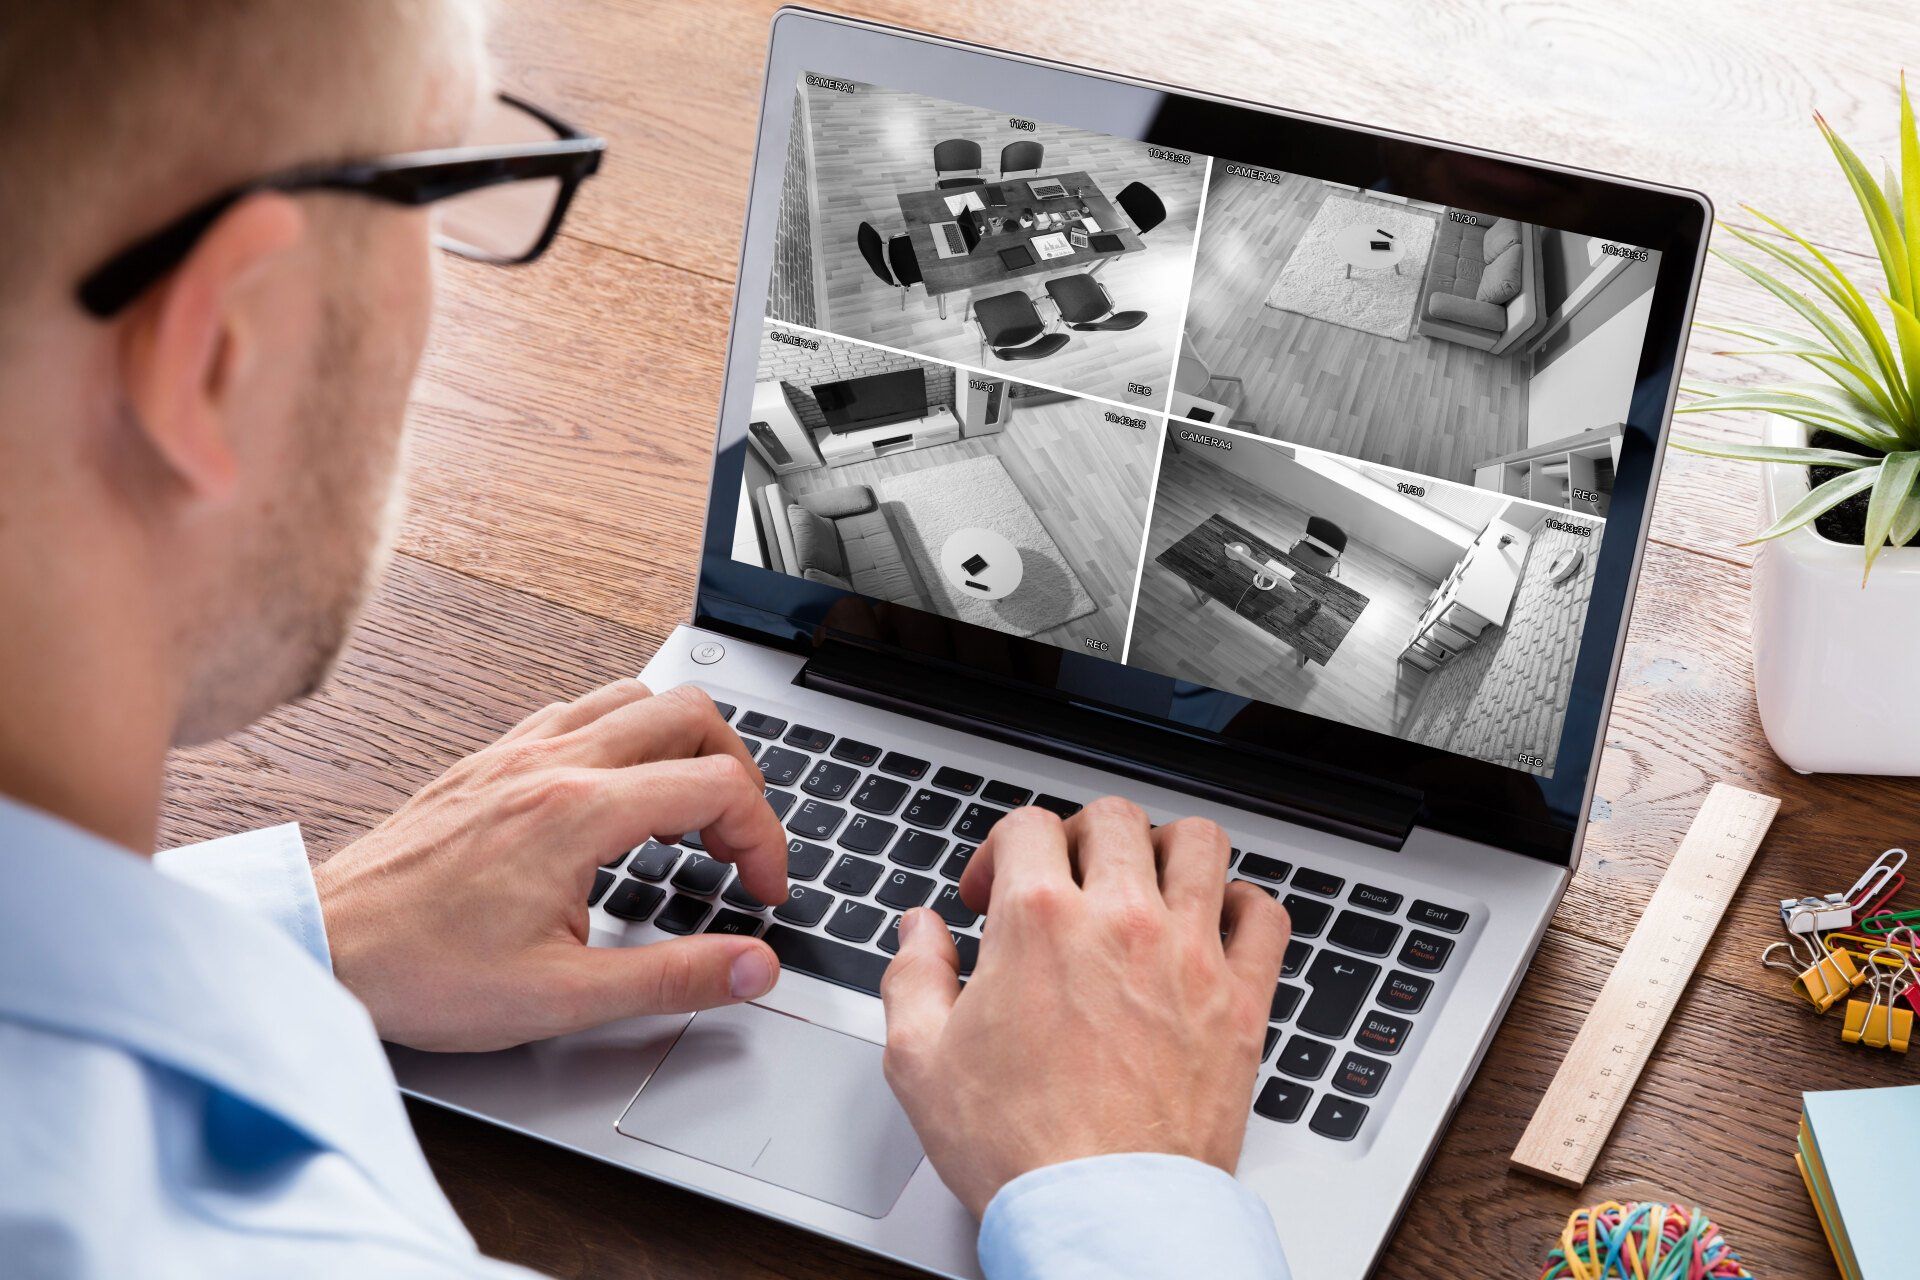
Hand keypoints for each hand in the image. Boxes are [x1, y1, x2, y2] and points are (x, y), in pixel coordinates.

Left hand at [314, 680, 786, 1050]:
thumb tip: (752, 969)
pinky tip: (614, 793)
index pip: (719, 786)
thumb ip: (673, 978)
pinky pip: (578, 711)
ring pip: (634, 696)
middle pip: (690, 714)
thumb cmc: (423, 970)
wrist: (324, 946)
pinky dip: (621, 736)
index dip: (765, 839)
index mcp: (580, 813)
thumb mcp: (563, 997)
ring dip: (682, 741)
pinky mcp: (489, 759)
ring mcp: (518, 752)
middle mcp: (552, 764)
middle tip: (738, 838)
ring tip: (688, 808)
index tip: (762, 890)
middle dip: (739, 771)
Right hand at [880, 798, 1288, 1217]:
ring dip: (1165, 850)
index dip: (1000, 851)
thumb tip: (918, 931)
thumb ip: (912, 977)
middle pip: (1113, 818)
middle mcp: (1120, 922)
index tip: (991, 894)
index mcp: (1039, 923)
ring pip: (1199, 844)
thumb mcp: (920, 1061)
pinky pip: (1266, 915)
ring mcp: (1190, 955)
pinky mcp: (1241, 1000)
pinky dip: (1243, 905)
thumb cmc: (1019, 1149)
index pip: (1029, 825)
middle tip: (1062, 883)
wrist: (1101, 1216)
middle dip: (1077, 838)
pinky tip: (1212, 924)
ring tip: (1142, 882)